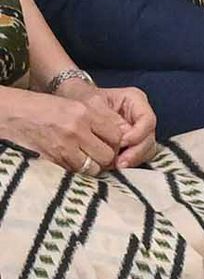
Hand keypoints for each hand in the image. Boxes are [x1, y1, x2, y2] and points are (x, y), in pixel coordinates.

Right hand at [0, 84, 131, 170]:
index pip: (116, 135)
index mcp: (84, 112)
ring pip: (92, 168)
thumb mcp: (72, 105)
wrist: (9, 113)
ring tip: (82, 162)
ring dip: (90, 168)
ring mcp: (62, 146)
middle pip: (107, 155)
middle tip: (98, 158)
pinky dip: (73, 172)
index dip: (115, 144)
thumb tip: (118, 139)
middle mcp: (76, 129)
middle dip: (105, 159)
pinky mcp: (50, 160)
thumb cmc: (41, 108)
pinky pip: (72, 173)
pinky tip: (68, 165)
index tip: (109, 146)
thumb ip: (96, 119)